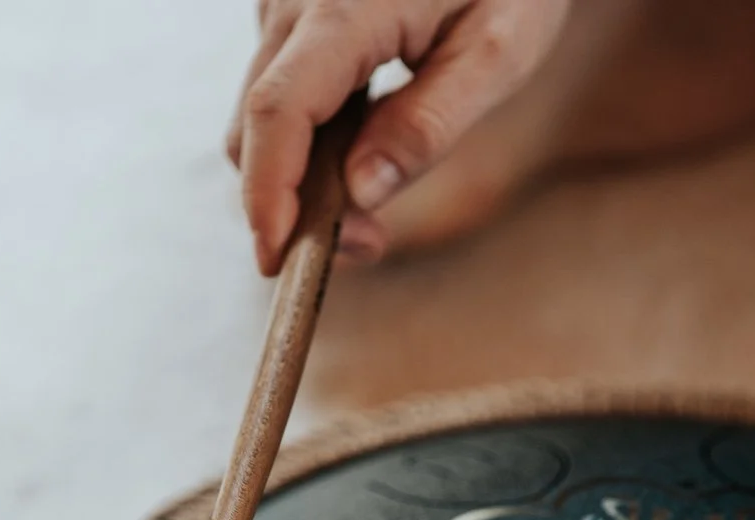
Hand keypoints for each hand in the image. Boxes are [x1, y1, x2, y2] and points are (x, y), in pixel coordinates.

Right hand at [229, 0, 570, 273]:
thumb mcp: (498, 53)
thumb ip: (429, 125)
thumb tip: (361, 196)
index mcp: (343, 8)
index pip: (278, 111)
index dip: (269, 193)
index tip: (279, 258)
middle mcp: (294, 2)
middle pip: (256, 122)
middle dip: (293, 203)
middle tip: (366, 247)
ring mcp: (285, 5)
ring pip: (262, 114)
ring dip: (302, 178)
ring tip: (371, 214)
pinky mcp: (292, 16)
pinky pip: (279, 92)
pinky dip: (308, 143)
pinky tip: (359, 158)